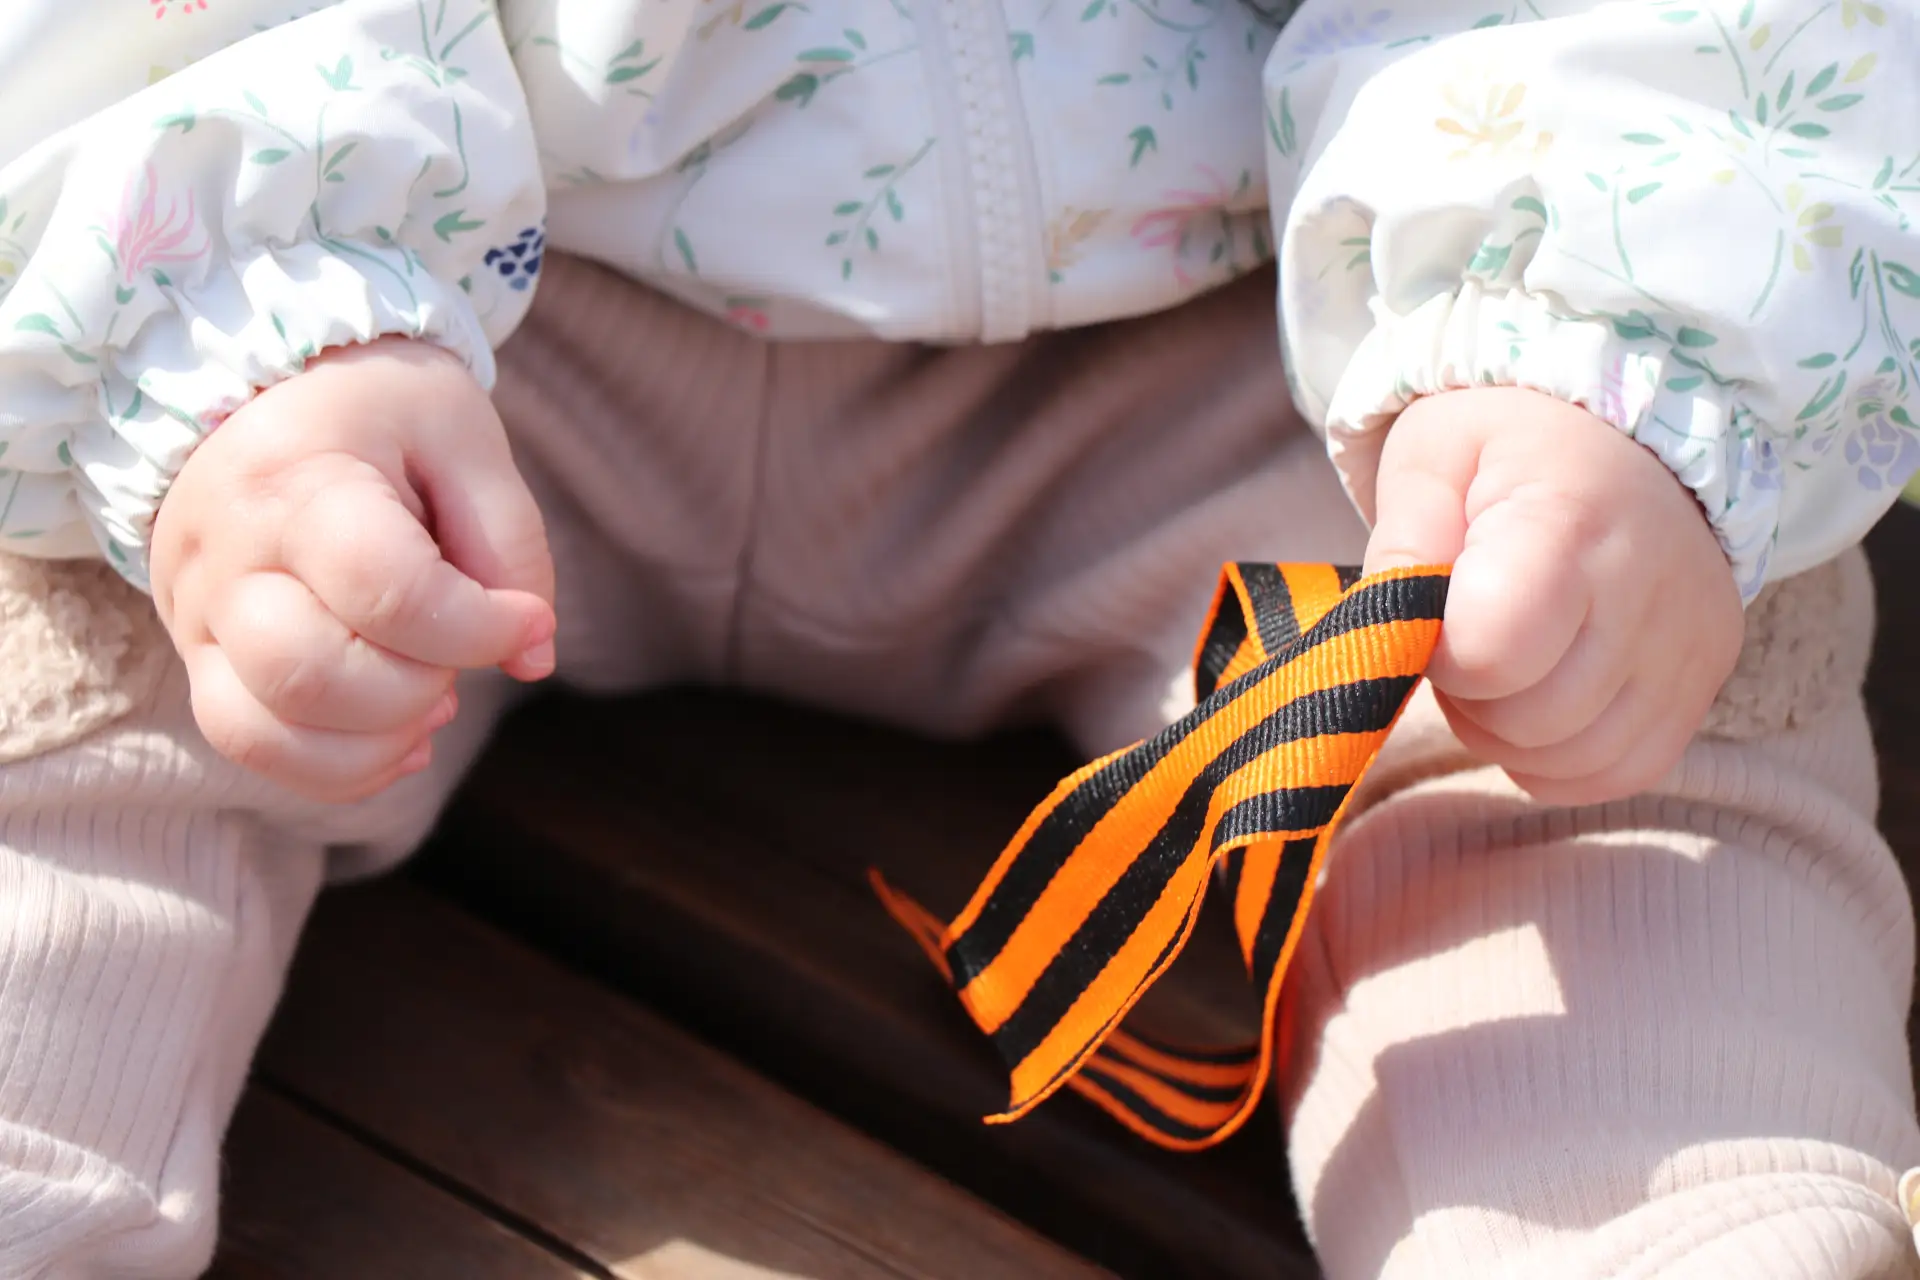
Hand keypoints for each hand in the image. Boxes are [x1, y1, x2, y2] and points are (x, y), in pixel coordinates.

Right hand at [151, 338, 555, 802]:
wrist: (261, 389)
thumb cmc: (378, 412)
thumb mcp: (463, 438)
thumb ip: (510, 545)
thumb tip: (530, 658)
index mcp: (297, 481)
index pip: (386, 591)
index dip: (477, 628)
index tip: (525, 620)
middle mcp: (227, 557)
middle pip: (312, 676)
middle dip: (418, 689)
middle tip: (460, 648)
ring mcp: (199, 616)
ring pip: (268, 730)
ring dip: (379, 740)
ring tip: (432, 695)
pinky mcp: (198, 657)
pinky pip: (250, 748)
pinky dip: (338, 766)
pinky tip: (400, 733)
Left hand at [1363, 386, 1742, 804]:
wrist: (1630, 441)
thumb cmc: (1510, 450)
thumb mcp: (1432, 457)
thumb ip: (1401, 541)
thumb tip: (1392, 629)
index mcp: (1570, 522)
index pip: (1491, 650)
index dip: (1441, 649)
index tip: (1438, 609)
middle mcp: (1648, 593)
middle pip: (1528, 719)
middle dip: (1472, 694)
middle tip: (1467, 633)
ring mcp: (1687, 651)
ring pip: (1571, 760)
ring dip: (1510, 731)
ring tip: (1508, 658)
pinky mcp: (1702, 691)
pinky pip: (1618, 773)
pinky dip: (1560, 756)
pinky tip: (1544, 693)